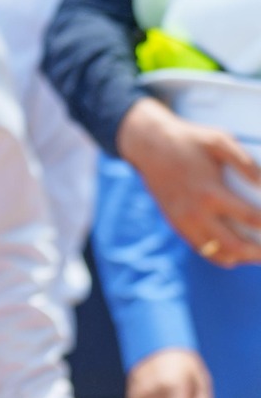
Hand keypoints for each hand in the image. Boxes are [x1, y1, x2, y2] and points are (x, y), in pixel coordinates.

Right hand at [117, 99, 260, 265]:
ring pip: (218, 253)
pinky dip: (222, 256)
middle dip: (259, 252)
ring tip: (259, 254)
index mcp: (210, 192)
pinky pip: (202, 249)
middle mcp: (196, 212)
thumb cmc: (189, 141)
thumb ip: (245, 162)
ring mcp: (184, 221)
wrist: (148, 145)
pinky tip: (237, 253)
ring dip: (243, 258)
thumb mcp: (218, 140)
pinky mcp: (177, 224)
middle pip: (235, 245)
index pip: (251, 218)